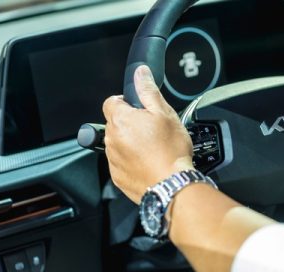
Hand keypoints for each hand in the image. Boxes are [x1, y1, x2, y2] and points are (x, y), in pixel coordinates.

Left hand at [102, 65, 194, 202]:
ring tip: (152, 149)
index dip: (125, 103)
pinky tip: (148, 163)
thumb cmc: (171, 151)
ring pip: (117, 144)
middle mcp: (111, 139)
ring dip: (130, 143)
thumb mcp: (164, 113)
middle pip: (114, 123)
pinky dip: (131, 161)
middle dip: (130, 124)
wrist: (172, 185)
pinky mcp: (117, 176)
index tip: (139, 110)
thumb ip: (147, 91)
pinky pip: (121, 163)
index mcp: (120, 120)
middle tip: (152, 130)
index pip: (111, 102)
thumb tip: (140, 73)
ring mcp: (113, 160)